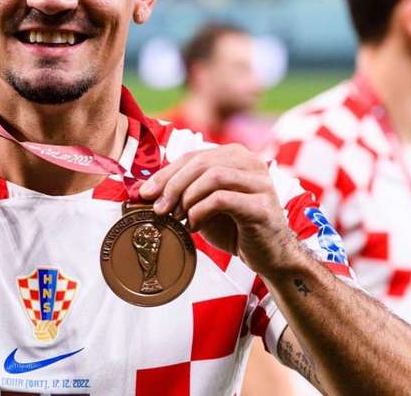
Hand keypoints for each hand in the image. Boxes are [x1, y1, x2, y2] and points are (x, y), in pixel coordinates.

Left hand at [138, 143, 297, 274]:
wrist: (268, 255)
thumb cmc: (233, 227)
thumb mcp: (201, 204)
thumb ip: (181, 192)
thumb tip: (142, 190)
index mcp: (235, 155)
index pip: (192, 156)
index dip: (165, 173)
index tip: (144, 193)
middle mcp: (251, 162)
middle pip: (201, 162)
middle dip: (172, 185)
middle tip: (158, 208)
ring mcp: (260, 182)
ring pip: (212, 176)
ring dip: (187, 198)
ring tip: (176, 217)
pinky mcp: (263, 205)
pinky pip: (223, 199)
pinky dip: (200, 211)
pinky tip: (193, 225)